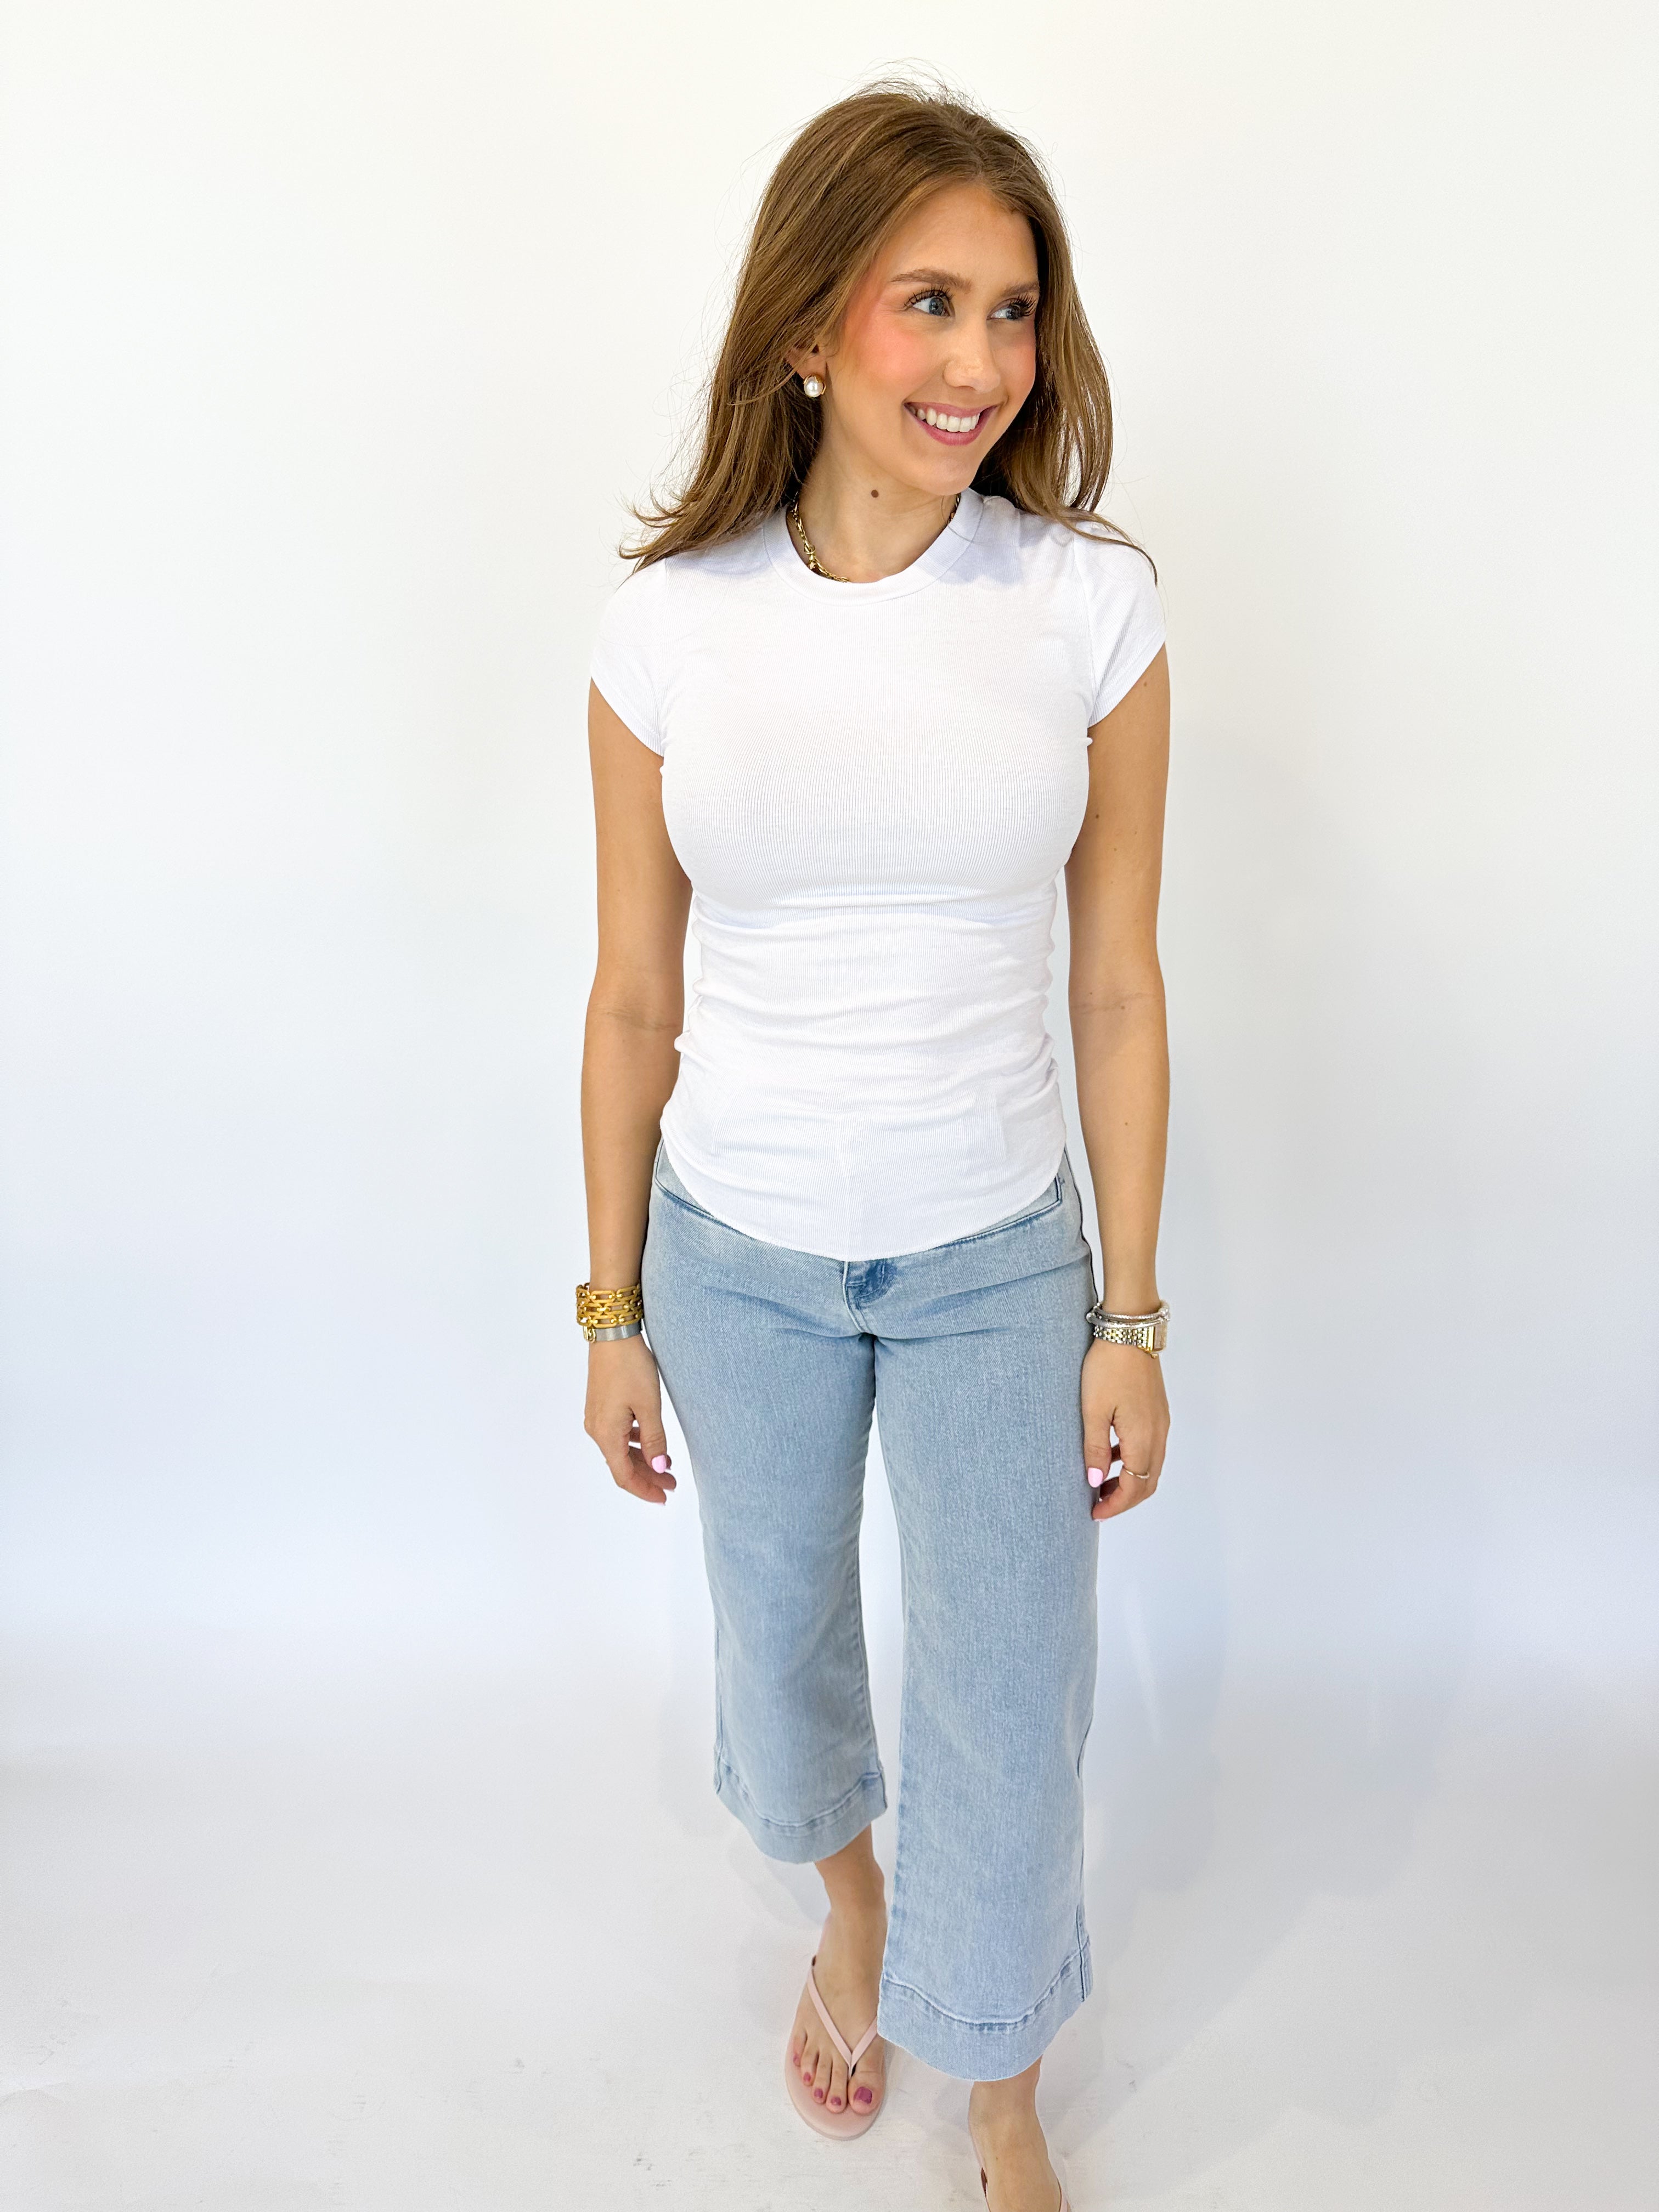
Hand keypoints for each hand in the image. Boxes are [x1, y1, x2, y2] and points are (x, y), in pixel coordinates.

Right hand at [584, 1335, 676, 1504]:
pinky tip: (650, 1440)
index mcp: (606, 1434)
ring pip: (620, 1450)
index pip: (624, 1475)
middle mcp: (597, 1429)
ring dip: (642, 1460)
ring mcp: (597, 1417)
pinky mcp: (601, 1406)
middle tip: (672, 1484)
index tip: (664, 1498)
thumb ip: (655, 1439)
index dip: (644, 1490)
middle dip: (647, 1477)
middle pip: (622, 1465)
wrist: (612, 1334)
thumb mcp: (649, 1405)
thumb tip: (659, 1468)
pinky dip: (635, 1443)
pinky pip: (617, 1434)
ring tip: (666, 1464)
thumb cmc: (630, 1367)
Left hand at [1082, 1340, 1168, 1520]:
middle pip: (1148, 1481)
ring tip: (1102, 1483)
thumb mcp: (1093, 1410)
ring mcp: (1161, 1422)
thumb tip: (1096, 1483)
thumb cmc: (1108, 1367)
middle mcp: (1158, 1433)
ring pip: (1151, 1465)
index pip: (1135, 1486)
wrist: (1130, 1332)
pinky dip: (1135, 1461)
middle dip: (1125, 1499)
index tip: (1094, 1512)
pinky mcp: (1157, 1411)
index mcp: (1143, 1437)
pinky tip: (1112, 1454)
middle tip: (1099, 1504)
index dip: (1116, 1505)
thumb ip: (1096, 1449)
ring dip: (1131, 1480)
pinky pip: (1151, 1447)